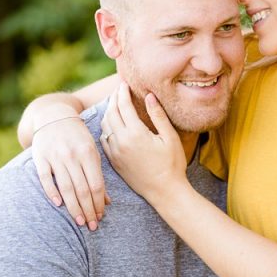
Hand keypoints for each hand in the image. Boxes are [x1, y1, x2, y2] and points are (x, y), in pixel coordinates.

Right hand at [32, 116, 108, 229]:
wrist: (54, 115)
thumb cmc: (78, 136)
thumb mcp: (92, 150)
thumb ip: (98, 174)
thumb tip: (107, 201)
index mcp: (88, 153)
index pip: (96, 184)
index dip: (98, 203)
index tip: (100, 217)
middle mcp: (72, 155)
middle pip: (82, 189)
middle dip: (88, 210)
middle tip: (91, 226)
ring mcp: (55, 157)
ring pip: (66, 187)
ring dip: (73, 208)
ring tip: (80, 221)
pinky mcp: (40, 158)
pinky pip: (45, 179)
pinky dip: (52, 192)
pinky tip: (59, 205)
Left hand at [100, 83, 187, 202]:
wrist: (165, 192)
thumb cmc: (172, 164)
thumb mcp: (170, 137)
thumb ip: (158, 115)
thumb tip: (149, 95)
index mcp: (135, 133)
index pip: (123, 105)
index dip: (122, 92)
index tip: (124, 83)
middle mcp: (121, 142)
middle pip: (111, 112)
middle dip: (113, 98)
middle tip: (118, 90)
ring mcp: (115, 152)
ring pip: (105, 125)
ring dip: (108, 112)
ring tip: (115, 104)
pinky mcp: (114, 161)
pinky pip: (103, 139)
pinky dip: (106, 127)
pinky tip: (112, 124)